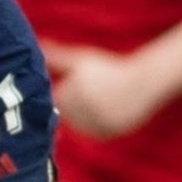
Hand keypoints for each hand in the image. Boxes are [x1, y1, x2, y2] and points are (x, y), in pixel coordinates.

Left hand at [44, 42, 159, 138]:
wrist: (142, 83)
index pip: (57, 99)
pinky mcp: (104, 135)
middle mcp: (79, 111)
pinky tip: (109, 110)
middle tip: (96, 90)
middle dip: (77, 103)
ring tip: (103, 99)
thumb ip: (58, 56)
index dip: (69, 89)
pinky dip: (98, 125)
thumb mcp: (81, 60)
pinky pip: (93, 132)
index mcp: (69, 93)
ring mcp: (91, 125)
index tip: (84, 82)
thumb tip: (39, 46)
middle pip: (67, 114)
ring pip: (80, 125)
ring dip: (86, 116)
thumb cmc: (108, 68)